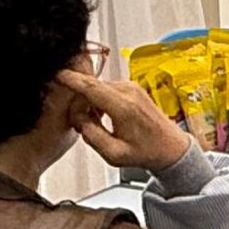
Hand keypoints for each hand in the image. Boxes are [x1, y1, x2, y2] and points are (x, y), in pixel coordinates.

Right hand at [57, 71, 192, 172]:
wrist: (170, 147)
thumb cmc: (147, 151)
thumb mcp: (114, 153)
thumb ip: (91, 135)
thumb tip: (78, 119)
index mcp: (124, 107)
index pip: (91, 87)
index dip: (71, 80)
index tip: (57, 75)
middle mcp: (128, 92)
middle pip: (91, 88)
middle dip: (80, 104)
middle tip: (82, 125)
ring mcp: (131, 87)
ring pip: (97, 88)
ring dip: (90, 103)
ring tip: (97, 124)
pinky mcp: (131, 88)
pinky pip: (106, 89)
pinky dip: (99, 100)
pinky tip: (104, 117)